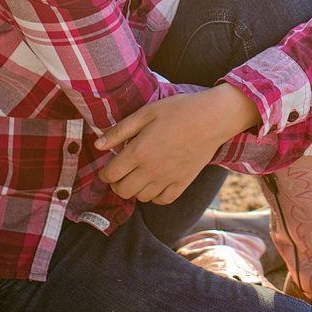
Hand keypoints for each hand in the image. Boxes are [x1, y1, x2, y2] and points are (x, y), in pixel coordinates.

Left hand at [95, 85, 259, 205]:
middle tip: (121, 171)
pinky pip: (162, 200)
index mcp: (139, 151)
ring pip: (141, 197)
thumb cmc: (179, 110)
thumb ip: (120, 130)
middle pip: (122, 191)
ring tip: (138, 174)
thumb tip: (98, 145)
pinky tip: (155, 181)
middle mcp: (151, 170)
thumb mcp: (147, 112)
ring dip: (135, 188)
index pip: (110, 174)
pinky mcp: (183, 183)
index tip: (108, 165)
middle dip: (116, 183)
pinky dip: (155, 195)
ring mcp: (168, 179)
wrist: (213, 118)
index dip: (104, 172)